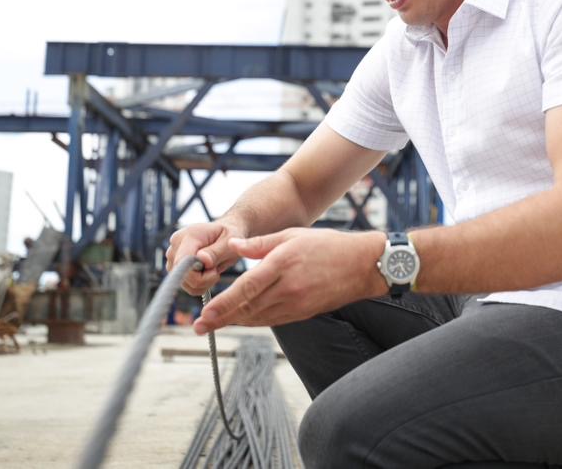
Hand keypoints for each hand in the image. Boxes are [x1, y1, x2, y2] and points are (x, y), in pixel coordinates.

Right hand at [167, 220, 246, 296]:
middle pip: (182, 275)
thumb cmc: (229, 236)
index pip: (182, 261)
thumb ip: (216, 251)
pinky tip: (207, 274)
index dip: (198, 274)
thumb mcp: (229, 241)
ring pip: (184, 283)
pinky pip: (186, 286)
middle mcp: (175, 245)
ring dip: (202, 283)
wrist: (224, 235)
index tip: (215, 272)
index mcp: (188, 235)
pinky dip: (199, 285)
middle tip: (217, 270)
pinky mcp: (174, 267)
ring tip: (213, 270)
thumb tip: (203, 260)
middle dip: (203, 279)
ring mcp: (172, 257)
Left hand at [193, 228, 385, 334]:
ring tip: (212, 324)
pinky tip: (240, 319)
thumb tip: (232, 245)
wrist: (363, 266)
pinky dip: (253, 320)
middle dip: (220, 318)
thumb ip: (260, 244)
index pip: (246, 288)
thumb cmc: (328, 245)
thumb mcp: (292, 235)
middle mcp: (288, 288)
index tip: (204, 314)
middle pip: (247, 308)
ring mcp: (296, 304)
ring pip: (257, 317)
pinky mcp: (302, 313)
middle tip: (198, 327)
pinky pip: (272, 319)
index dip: (223, 304)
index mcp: (282, 264)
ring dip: (234, 321)